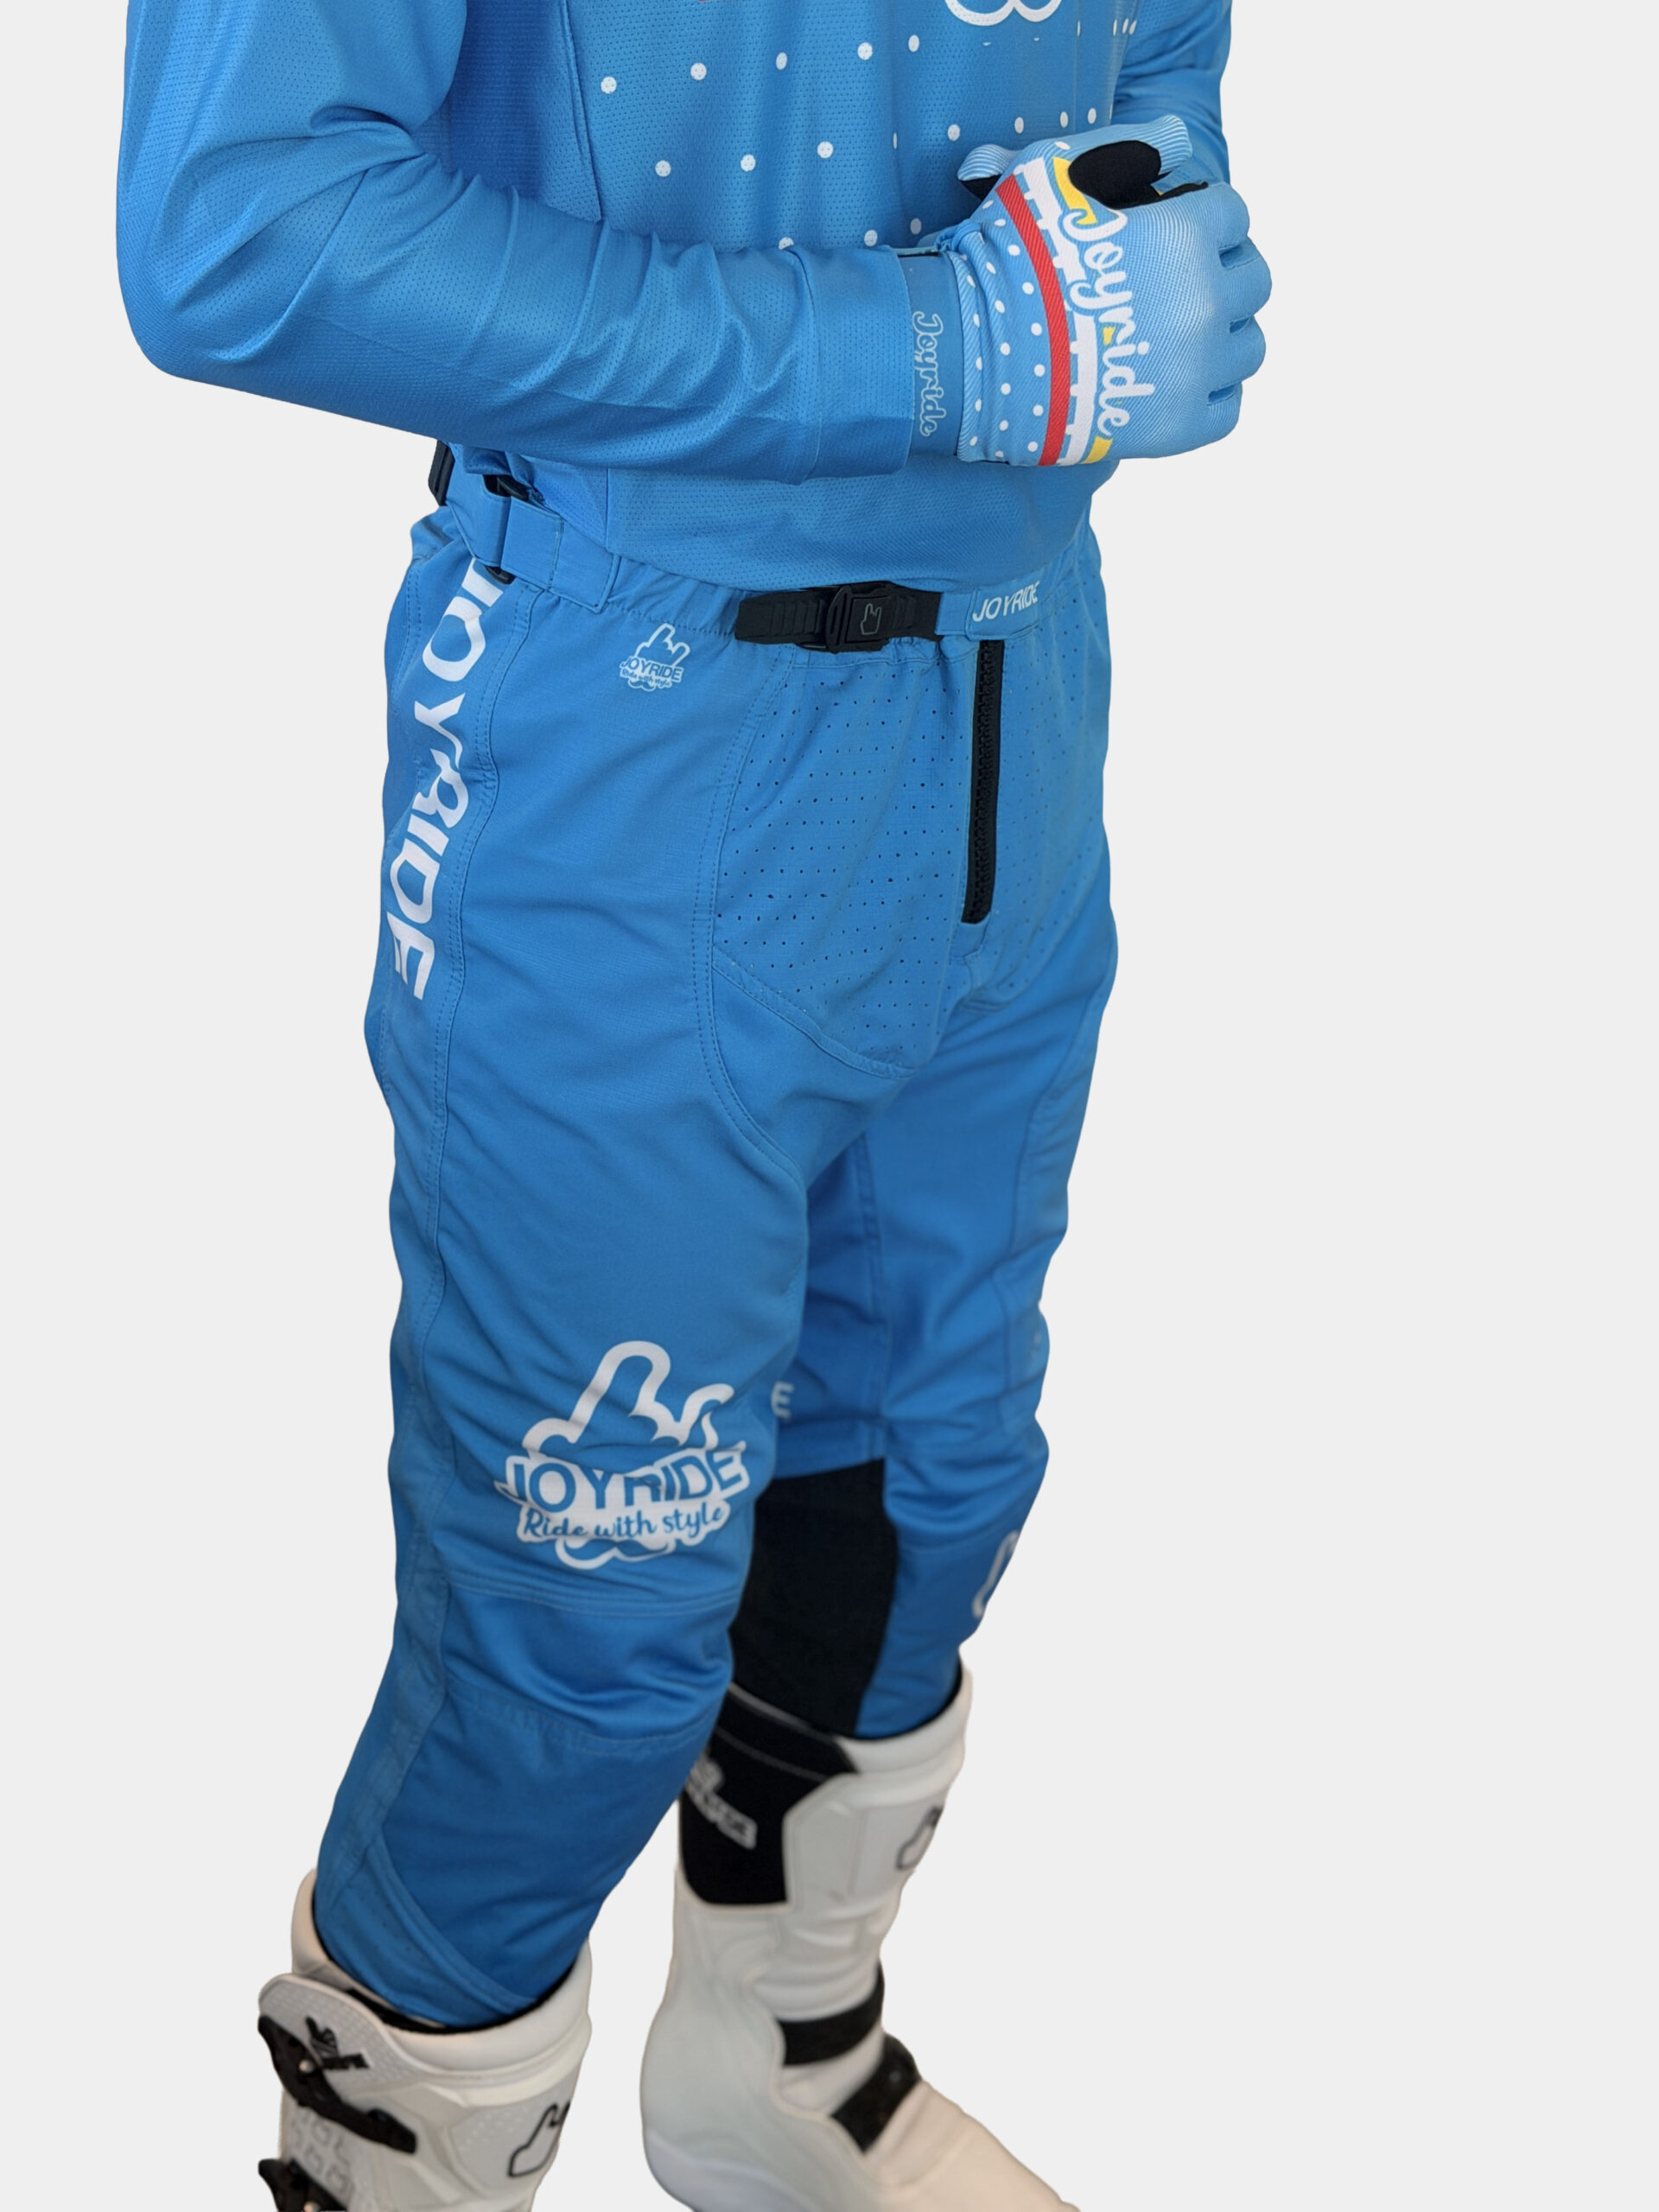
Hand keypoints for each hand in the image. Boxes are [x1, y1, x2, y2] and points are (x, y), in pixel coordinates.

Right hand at [930, 118, 1269, 466]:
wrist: (971, 353)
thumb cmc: (1007, 257)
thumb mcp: (1053, 172)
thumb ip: (1125, 147)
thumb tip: (1176, 142)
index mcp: (1186, 235)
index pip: (1234, 214)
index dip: (1203, 216)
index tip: (1175, 230)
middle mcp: (1205, 302)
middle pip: (1254, 279)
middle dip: (1225, 271)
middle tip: (1185, 281)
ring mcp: (1196, 371)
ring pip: (1249, 346)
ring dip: (1226, 334)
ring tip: (1186, 334)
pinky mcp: (1179, 428)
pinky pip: (1228, 408)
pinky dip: (1214, 394)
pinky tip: (1182, 382)